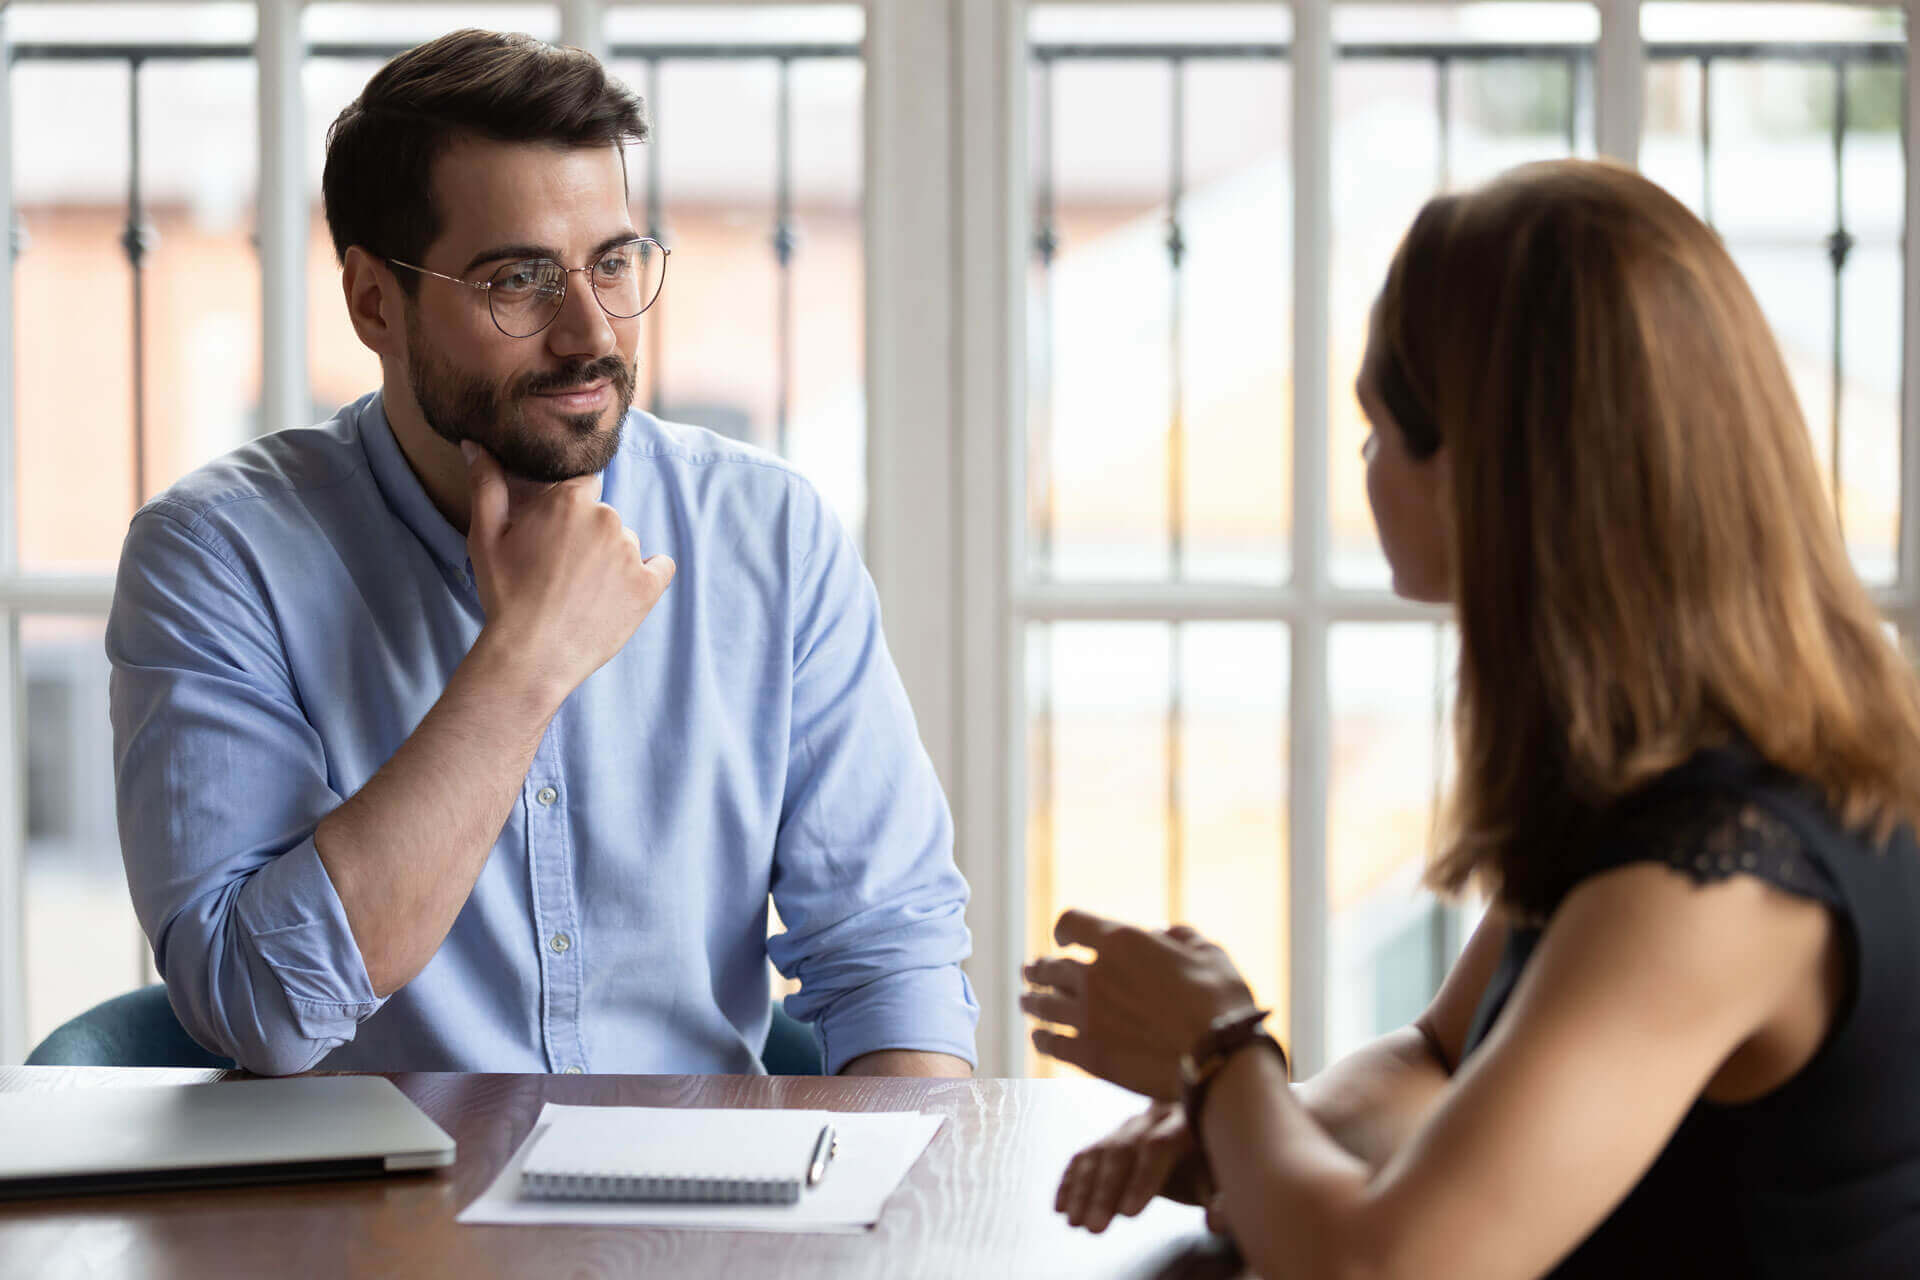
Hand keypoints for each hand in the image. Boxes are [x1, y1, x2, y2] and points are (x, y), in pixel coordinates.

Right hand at [463, 443, 675, 699]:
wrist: (530, 654)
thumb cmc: (505, 594)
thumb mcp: (486, 535)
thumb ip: (486, 484)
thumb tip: (475, 444)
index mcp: (571, 500)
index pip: (582, 487)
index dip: (567, 512)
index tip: (554, 537)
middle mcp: (607, 518)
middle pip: (604, 516)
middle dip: (587, 536)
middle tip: (560, 571)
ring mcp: (631, 552)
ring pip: (626, 543)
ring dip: (611, 559)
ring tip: (582, 591)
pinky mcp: (649, 586)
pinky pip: (660, 567)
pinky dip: (646, 576)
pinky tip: (620, 594)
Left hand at [1023, 911, 1255, 1099]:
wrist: (1219, 1057)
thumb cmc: (1221, 1000)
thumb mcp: (1209, 952)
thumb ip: (1180, 937)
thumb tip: (1164, 934)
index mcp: (1120, 942)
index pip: (1071, 923)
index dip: (1065, 929)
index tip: (1064, 939)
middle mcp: (1094, 976)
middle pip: (1050, 967)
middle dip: (1039, 968)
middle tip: (1030, 971)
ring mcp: (1087, 1017)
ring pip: (1044, 1004)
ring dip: (1032, 1000)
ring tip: (1025, 1001)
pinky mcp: (1089, 1055)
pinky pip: (1052, 1043)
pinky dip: (1042, 1038)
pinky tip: (1039, 1037)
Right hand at [1055, 1099, 1211, 1233]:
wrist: (1203, 1127)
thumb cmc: (1215, 1160)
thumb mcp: (1225, 1177)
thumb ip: (1225, 1200)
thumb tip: (1217, 1223)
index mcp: (1184, 1123)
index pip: (1158, 1147)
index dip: (1142, 1180)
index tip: (1129, 1214)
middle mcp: (1150, 1119)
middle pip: (1122, 1151)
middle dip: (1106, 1192)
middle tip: (1094, 1228)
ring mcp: (1127, 1126)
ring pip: (1098, 1153)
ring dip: (1083, 1190)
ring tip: (1074, 1223)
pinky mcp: (1110, 1138)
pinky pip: (1084, 1156)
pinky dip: (1070, 1181)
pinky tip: (1061, 1208)